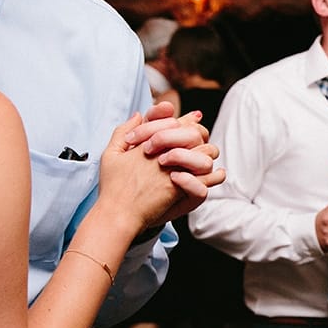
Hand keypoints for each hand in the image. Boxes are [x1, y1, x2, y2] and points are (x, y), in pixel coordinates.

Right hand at [98, 113, 220, 234]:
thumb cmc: (112, 186)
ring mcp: (171, 169)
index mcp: (148, 143)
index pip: (174, 122)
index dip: (187, 119)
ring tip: (205, 158)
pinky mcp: (178, 187)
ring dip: (207, 155)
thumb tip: (138, 115)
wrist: (117, 213)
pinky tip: (216, 174)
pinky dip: (213, 176)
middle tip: (201, 140)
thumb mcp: (110, 154)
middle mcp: (162, 153)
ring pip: (204, 153)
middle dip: (199, 135)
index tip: (195, 118)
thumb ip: (123, 131)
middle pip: (193, 134)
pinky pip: (205, 177)